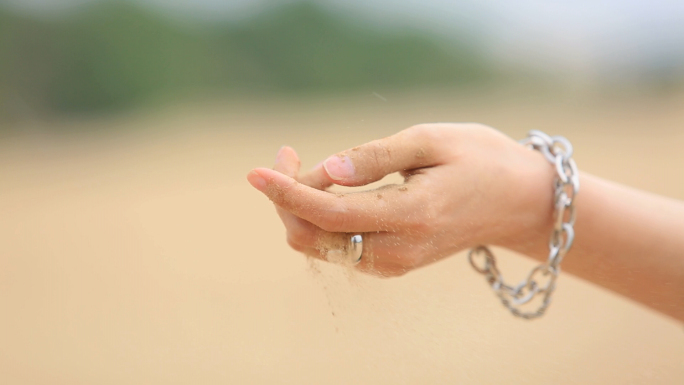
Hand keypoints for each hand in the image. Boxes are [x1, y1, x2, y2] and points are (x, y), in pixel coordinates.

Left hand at [247, 123, 555, 276]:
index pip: (328, 213)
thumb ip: (374, 157)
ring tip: (301, 164)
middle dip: (287, 197)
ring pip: (319, 244)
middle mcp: (396, 251)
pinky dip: (319, 218)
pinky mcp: (390, 263)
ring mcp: (393, 263)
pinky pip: (336, 245)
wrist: (517, 202)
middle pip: (312, 236)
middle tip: (286, 153)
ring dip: (300, 207)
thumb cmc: (480, 160)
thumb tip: (325, 171)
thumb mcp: (431, 140)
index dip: (285, 191)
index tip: (255, 171)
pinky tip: (325, 188)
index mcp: (410, 217)